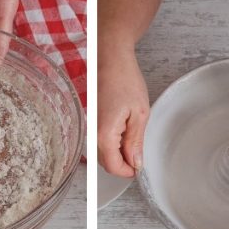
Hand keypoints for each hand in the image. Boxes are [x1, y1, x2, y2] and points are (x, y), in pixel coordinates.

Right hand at [97, 45, 149, 176]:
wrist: (109, 57)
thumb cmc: (125, 79)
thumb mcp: (139, 113)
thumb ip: (135, 142)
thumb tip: (135, 163)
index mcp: (103, 134)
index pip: (113, 167)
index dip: (128, 171)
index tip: (139, 168)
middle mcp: (91, 133)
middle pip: (105, 162)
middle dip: (123, 162)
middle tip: (139, 151)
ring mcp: (88, 125)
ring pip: (102, 151)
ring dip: (117, 150)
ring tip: (132, 131)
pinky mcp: (89, 118)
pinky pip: (99, 138)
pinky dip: (112, 139)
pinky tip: (123, 124)